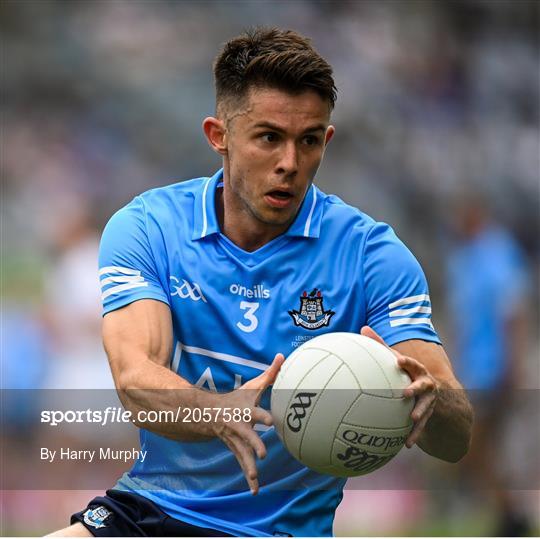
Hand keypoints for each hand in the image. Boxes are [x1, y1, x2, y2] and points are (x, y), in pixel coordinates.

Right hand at [210, 352, 284, 494]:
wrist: (210, 413)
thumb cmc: (237, 399)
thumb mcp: (252, 386)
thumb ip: (270, 374)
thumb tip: (283, 355)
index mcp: (246, 411)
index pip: (256, 412)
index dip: (263, 415)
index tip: (270, 420)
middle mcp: (240, 427)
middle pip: (247, 436)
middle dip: (254, 444)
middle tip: (262, 453)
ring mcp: (236, 440)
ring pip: (242, 454)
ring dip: (248, 467)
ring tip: (255, 479)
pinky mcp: (235, 450)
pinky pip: (242, 464)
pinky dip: (249, 478)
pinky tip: (255, 491)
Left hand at [360, 326, 438, 448]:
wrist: (435, 393)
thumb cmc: (406, 372)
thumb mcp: (396, 357)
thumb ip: (381, 344)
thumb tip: (363, 327)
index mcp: (418, 371)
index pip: (414, 365)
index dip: (407, 362)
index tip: (399, 361)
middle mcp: (427, 385)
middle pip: (424, 386)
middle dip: (417, 388)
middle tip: (406, 392)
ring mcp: (428, 402)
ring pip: (426, 407)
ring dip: (420, 412)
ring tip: (412, 418)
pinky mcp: (427, 416)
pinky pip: (421, 427)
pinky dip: (414, 434)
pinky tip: (407, 443)